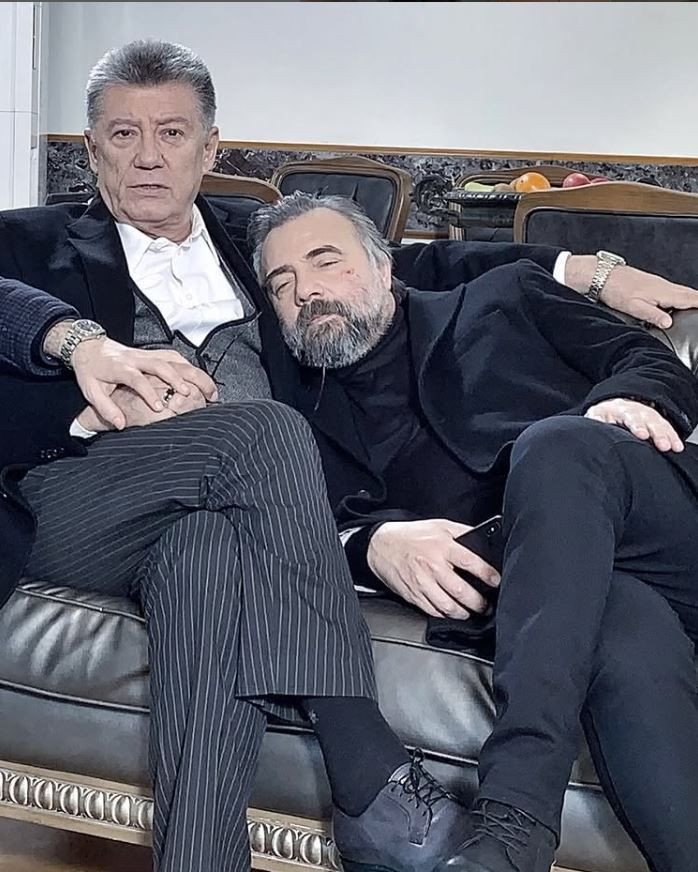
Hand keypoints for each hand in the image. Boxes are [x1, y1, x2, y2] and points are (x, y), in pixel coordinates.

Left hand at [67, 335, 216, 429]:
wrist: (89, 347)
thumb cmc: (91, 370)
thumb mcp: (91, 391)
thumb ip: (106, 408)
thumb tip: (120, 424)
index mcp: (119, 367)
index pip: (136, 379)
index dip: (148, 393)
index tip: (160, 408)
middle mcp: (135, 359)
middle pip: (160, 364)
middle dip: (176, 379)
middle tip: (190, 395)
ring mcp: (146, 354)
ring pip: (173, 359)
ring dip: (191, 372)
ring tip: (207, 389)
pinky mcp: (152, 352)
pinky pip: (174, 357)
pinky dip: (189, 366)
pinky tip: (199, 378)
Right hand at [366, 519, 500, 618]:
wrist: (381, 545)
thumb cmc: (411, 535)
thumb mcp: (439, 525)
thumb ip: (462, 533)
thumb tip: (483, 540)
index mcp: (442, 546)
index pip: (472, 563)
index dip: (488, 575)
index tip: (496, 581)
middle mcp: (433, 566)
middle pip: (462, 591)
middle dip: (479, 602)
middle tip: (486, 605)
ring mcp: (422, 583)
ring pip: (448, 606)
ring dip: (464, 613)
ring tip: (471, 612)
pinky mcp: (413, 594)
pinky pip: (432, 611)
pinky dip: (445, 615)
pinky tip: (451, 612)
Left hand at [565, 256, 697, 327]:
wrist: (604, 275)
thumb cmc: (616, 290)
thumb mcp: (634, 307)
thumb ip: (652, 315)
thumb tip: (668, 323)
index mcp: (663, 292)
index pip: (689, 299)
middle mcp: (664, 285)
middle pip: (689, 293)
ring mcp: (659, 283)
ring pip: (682, 291)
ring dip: (693, 297)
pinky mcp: (653, 283)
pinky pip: (674, 289)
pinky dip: (683, 294)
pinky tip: (681, 299)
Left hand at [585, 398, 683, 451]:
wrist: (615, 404)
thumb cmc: (604, 414)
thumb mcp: (596, 414)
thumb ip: (596, 420)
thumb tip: (593, 427)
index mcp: (621, 410)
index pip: (630, 417)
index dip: (637, 426)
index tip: (642, 435)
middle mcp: (638, 412)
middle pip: (649, 421)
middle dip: (657, 433)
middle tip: (662, 445)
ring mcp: (649, 416)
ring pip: (660, 425)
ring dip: (667, 436)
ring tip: (672, 447)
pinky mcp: (656, 422)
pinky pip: (667, 428)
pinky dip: (673, 437)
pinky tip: (677, 446)